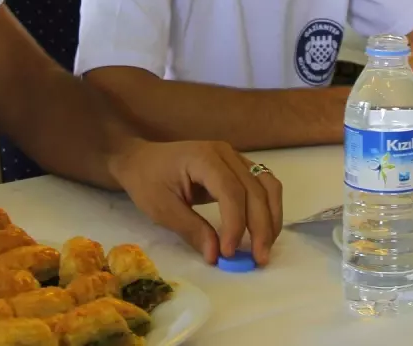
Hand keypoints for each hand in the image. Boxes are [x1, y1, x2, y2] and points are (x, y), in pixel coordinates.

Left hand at [109, 139, 282, 265]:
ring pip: (267, 185)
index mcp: (204, 158)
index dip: (235, 224)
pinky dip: (268, 208)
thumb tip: (216, 255)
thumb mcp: (161, 209)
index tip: (229, 253)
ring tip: (265, 248)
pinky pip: (263, 185)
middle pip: (255, 189)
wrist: (140, 160)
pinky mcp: (238, 167)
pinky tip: (264, 230)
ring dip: (271, 218)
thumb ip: (191, 229)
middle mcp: (226, 153)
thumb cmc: (147, 181)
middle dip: (261, 226)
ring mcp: (235, 157)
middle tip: (258, 259)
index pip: (231, 191)